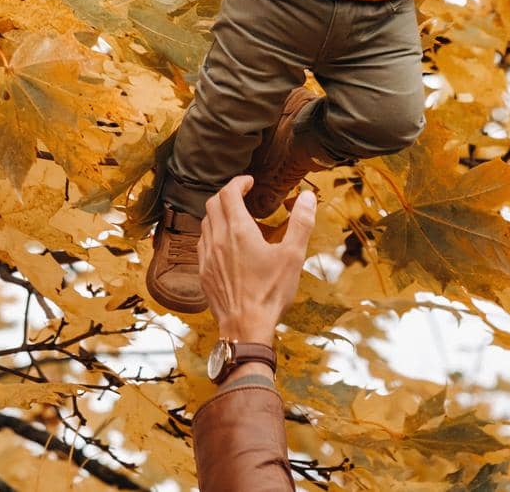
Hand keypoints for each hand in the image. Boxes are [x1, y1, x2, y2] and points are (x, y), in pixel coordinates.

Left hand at [199, 177, 316, 342]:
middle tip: (242, 195)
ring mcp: (207, 257)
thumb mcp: (293, 256)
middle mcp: (217, 240)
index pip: (228, 193)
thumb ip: (301, 223)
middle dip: (227, 194)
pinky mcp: (204, 273)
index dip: (238, 182)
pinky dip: (212, 233)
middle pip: (213, 204)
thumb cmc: (270, 293)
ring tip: (235, 217)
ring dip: (218, 213)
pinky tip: (225, 244)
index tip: (249, 182)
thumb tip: (307, 196)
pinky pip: (202, 243)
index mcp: (238, 231)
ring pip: (205, 223)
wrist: (246, 327)